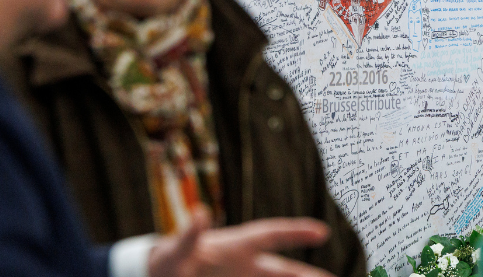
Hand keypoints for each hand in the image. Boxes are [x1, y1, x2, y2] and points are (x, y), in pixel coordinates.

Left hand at [148, 209, 333, 276]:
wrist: (161, 276)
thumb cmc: (168, 259)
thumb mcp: (174, 250)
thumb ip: (189, 236)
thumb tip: (200, 213)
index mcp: (235, 245)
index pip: (271, 235)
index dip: (296, 232)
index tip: (321, 232)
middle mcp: (246, 265)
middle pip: (283, 270)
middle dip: (308, 275)